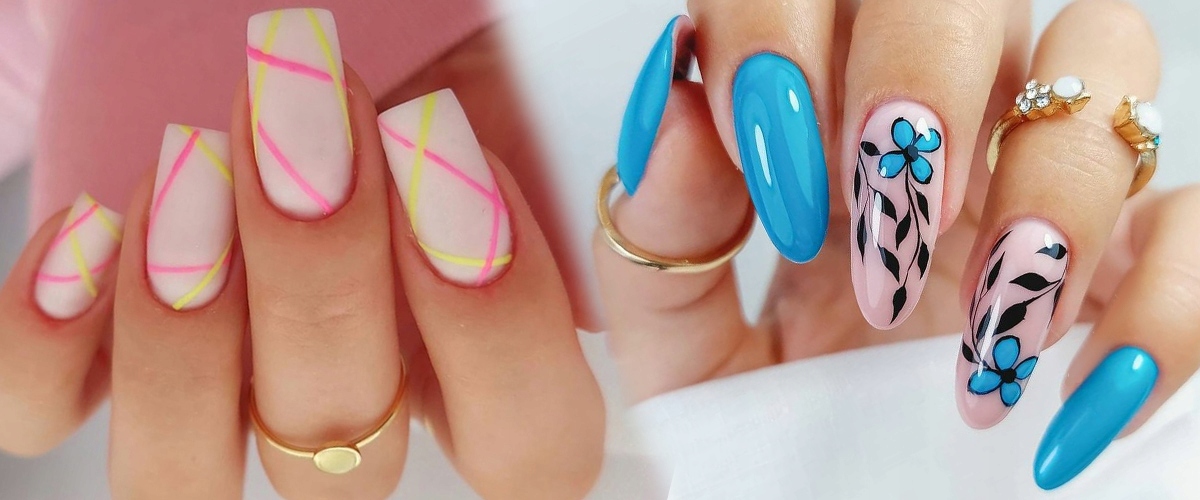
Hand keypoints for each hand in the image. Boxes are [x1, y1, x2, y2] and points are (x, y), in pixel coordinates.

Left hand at [0, 9, 602, 498]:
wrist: (295, 40)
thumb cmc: (413, 57)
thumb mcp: (502, 82)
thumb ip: (566, 135)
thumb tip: (661, 135)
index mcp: (480, 372)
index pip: (531, 452)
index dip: (503, 338)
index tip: (453, 165)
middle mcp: (355, 411)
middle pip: (345, 466)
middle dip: (324, 288)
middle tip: (319, 124)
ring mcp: (220, 401)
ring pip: (179, 481)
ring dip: (185, 330)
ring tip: (197, 164)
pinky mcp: (97, 365)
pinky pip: (37, 410)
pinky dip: (47, 331)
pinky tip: (94, 225)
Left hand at [596, 0, 1193, 488]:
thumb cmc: (756, 418)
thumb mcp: (682, 341)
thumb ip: (662, 233)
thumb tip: (675, 110)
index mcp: (810, 123)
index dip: (783, 39)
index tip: (773, 174)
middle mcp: (933, 124)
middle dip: (920, 77)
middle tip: (880, 214)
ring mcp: (1037, 181)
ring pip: (1107, 57)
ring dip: (1051, 178)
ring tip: (986, 318)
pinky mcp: (1130, 265)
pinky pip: (1195, 223)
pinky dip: (1162, 306)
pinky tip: (1072, 399)